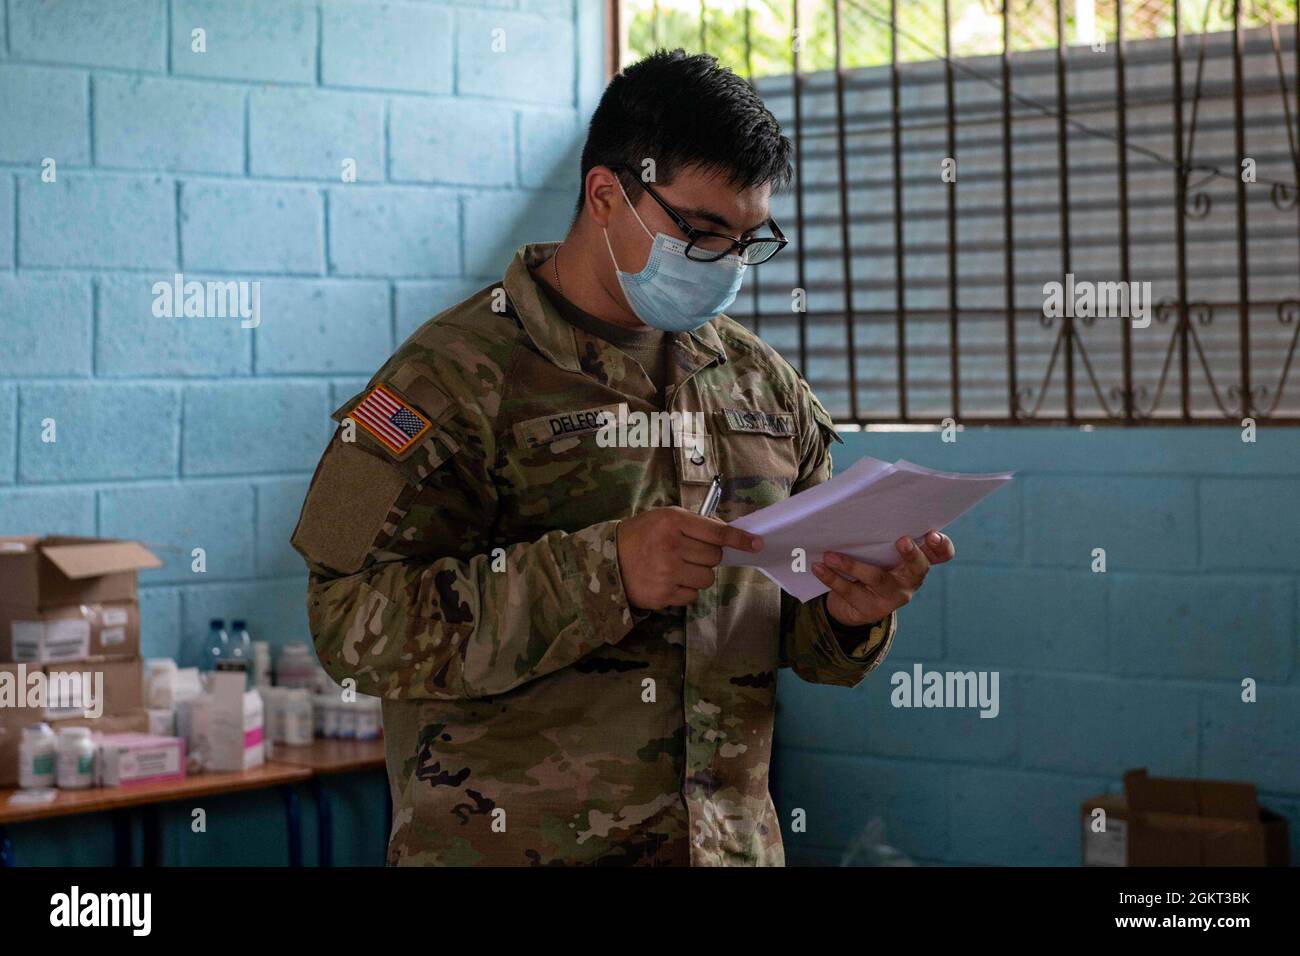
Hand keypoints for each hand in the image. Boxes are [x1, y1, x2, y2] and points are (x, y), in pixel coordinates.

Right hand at [616, 507, 762, 610]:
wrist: (608, 560)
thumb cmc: (641, 535)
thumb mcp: (664, 517)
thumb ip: (695, 523)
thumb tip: (728, 534)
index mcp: (673, 522)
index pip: (717, 533)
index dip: (740, 539)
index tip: (757, 544)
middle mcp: (671, 546)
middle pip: (714, 557)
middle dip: (707, 556)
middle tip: (688, 553)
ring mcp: (667, 572)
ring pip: (707, 579)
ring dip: (698, 574)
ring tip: (677, 568)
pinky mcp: (664, 594)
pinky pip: (693, 595)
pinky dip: (686, 590)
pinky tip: (669, 581)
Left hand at [812, 530, 955, 626]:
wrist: (850, 605)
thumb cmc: (868, 564)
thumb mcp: (877, 549)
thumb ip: (878, 531)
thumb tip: (854, 498)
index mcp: (917, 562)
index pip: (941, 554)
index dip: (942, 545)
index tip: (933, 534)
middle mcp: (909, 581)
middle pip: (918, 568)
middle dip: (912, 554)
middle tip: (902, 540)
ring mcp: (891, 597)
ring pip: (876, 579)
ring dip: (852, 565)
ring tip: (830, 555)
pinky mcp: (870, 609)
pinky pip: (850, 591)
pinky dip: (831, 577)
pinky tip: (818, 566)